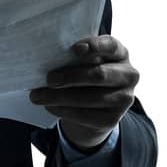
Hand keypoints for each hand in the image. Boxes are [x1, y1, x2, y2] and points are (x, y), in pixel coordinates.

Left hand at [30, 34, 139, 150]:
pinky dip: (64, 111)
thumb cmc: (82, 74)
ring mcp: (124, 99)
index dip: (94, 47)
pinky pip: (85, 116)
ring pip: (90, 98)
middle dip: (71, 77)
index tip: (75, 49)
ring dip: (60, 97)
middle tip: (49, 79)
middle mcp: (128, 75)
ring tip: (38, 96)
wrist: (91, 108)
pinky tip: (49, 106)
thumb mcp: (81, 62)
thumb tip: (46, 59)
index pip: (111, 46)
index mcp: (119, 53)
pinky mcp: (112, 120)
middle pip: (99, 75)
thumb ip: (73, 58)